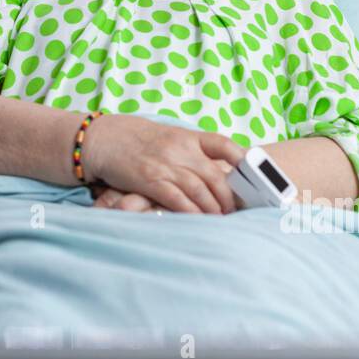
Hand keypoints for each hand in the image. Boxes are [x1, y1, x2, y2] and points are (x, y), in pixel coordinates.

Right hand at [80, 113, 244, 214]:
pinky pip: (178, 199)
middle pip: (216, 176)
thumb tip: (213, 170)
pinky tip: (199, 222)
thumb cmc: (135, 140)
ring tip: (221, 221)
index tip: (255, 176)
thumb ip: (188, 151)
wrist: (102, 137)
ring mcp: (165, 164)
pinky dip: (191, 213)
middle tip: (237, 213)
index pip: (223, 144)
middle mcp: (180, 149)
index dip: (243, 160)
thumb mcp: (166, 137)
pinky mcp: (150, 180)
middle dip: (229, 198)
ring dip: (214, 209)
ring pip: (201, 190)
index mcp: (187, 136)